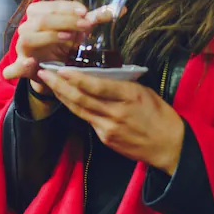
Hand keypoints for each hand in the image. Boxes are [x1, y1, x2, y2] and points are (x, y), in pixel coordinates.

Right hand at [1, 1, 119, 88]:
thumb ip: (94, 20)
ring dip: (49, 36)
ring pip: (28, 37)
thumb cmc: (63, 47)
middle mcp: (27, 30)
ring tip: (69, 38)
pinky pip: (13, 68)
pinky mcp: (20, 69)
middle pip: (41, 19)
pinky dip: (19, 66)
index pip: (50, 6)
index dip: (67, 7)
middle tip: (87, 25)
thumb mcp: (78, 32)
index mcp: (38, 16)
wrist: (50, 72)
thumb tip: (119, 10)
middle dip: (65, 20)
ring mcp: (22, 50)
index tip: (87, 11)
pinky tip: (32, 64)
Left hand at [36, 67, 184, 173]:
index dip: (75, 78)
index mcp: (129, 96)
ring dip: (62, 96)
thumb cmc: (159, 113)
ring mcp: (109, 128)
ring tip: (49, 83)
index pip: (96, 86)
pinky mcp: (105, 139)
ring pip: (79, 110)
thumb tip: (98, 74)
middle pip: (80, 98)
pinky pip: (86, 120)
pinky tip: (65, 98)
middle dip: (59, 85)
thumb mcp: (143, 91)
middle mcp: (116, 113)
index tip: (60, 68)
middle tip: (44, 73)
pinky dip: (74, 108)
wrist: (169, 145)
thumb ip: (120, 84)